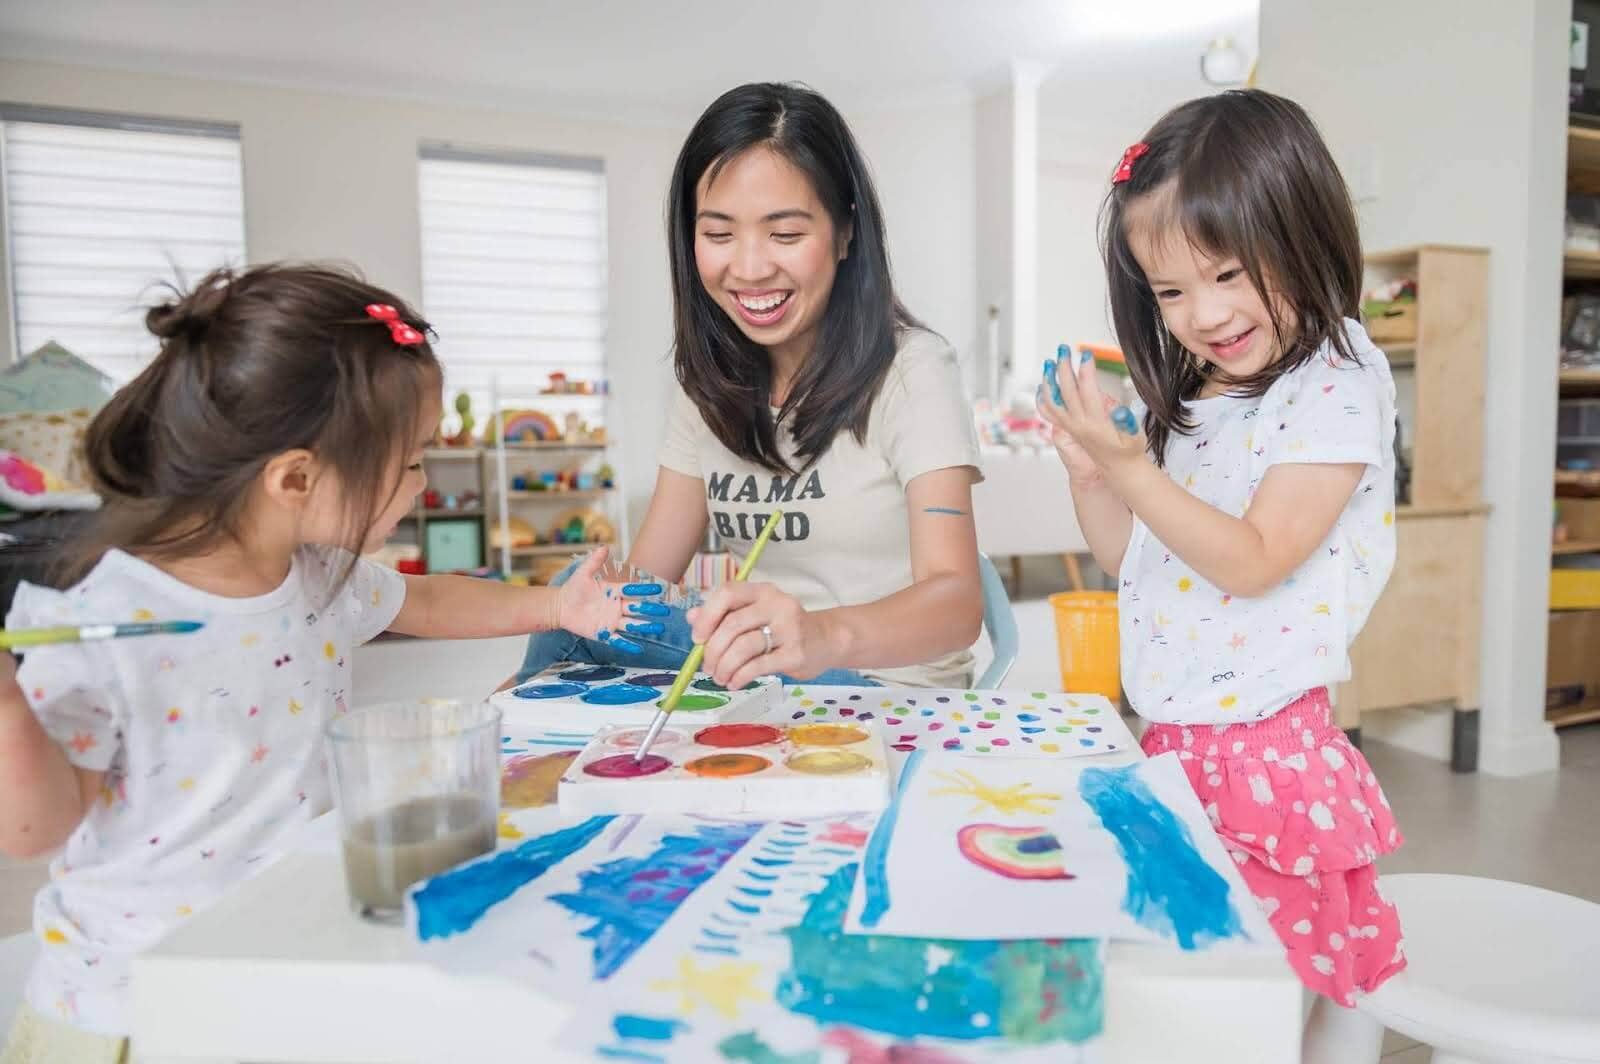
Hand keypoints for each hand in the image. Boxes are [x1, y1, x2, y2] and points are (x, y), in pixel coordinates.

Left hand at [552, 547, 664, 654]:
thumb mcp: (583, 573)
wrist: (560, 606)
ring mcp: (611, 621)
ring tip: (659, 628)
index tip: (659, 588)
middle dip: (651, 609)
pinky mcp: (604, 634)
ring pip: (632, 624)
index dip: (644, 590)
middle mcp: (617, 606)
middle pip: (637, 608)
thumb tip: (604, 547)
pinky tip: (638, 648)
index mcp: (614, 591)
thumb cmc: (573, 588)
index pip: (632, 590)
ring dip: (645, 626)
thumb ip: (594, 561)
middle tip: (665, 611)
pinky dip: (627, 645)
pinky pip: (618, 640)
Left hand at [688, 581, 831, 689]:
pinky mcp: (796, 653)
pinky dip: (740, 676)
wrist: (827, 640)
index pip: (727, 593)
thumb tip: (692, 618)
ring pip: (743, 647)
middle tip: (708, 667)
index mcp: (762, 591)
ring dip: (724, 667)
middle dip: (713, 650)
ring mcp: (789, 628)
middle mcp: (777, 604)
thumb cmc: (785, 628)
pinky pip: (758, 666)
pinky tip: (735, 682)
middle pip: (732, 625)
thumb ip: (725, 615)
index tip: (698, 638)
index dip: (707, 616)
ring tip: (720, 678)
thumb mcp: (756, 615)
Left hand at [1038, 352, 1147, 475]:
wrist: (1120, 469)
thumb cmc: (1129, 450)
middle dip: (1064, 367)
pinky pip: (1050, 413)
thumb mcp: (1135, 437)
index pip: (1087, 391)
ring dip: (1049, 380)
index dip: (1086, 370)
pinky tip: (1043, 385)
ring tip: (1048, 362)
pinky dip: (1044, 398)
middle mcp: (1079, 425)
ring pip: (1053, 401)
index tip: (1086, 354)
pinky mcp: (1068, 429)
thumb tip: (1118, 410)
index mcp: (1096, 423)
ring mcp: (1071, 427)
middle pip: (1066, 391)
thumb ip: (1127, 423)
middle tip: (1063, 349)